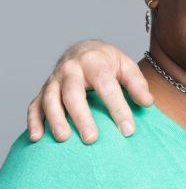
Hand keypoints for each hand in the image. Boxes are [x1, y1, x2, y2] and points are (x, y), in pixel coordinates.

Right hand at [27, 40, 152, 143]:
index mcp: (94, 61)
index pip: (106, 86)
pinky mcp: (43, 91)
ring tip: (64, 139)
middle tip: (91, 139)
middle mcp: (70, 69)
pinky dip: (34, 121)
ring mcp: (54, 80)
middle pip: (73, 93)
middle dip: (81, 117)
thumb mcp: (126, 66)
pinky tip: (37, 138)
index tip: (128, 130)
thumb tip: (147, 102)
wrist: (83, 49)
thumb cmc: (108, 62)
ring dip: (55, 120)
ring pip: (50, 99)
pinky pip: (34, 105)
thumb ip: (137, 83)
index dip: (118, 108)